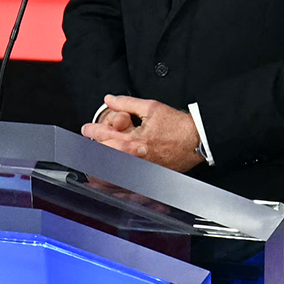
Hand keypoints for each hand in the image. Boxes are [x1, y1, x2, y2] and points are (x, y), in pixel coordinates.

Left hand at [84, 95, 202, 171]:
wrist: (197, 141)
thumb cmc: (178, 126)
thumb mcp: (151, 107)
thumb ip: (127, 103)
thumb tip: (110, 99)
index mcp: (134, 140)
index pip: (104, 136)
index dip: (91, 131)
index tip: (87, 129)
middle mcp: (136, 158)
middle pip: (104, 158)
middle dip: (93, 151)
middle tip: (88, 146)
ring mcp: (142, 169)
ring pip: (113, 174)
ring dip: (100, 169)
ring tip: (93, 164)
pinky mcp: (148, 176)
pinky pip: (127, 183)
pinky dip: (115, 182)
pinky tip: (108, 180)